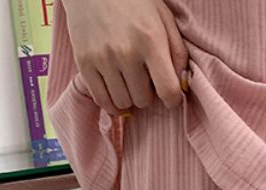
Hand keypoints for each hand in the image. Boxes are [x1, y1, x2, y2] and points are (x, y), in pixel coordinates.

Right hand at [62, 0, 189, 115]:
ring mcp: (103, 59)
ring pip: (123, 103)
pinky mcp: (84, 63)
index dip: (173, 100)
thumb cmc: (134, 2)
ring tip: (129, 82)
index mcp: (151, 41)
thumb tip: (181, 85)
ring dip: (129, 98)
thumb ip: (177, 53)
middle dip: (148, 94)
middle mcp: (126, 52)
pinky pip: (101, 100)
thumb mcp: (164, 19)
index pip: (168, 90)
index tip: (170, 98)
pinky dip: (110, 102)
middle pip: (143, 100)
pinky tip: (115, 90)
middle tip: (145, 80)